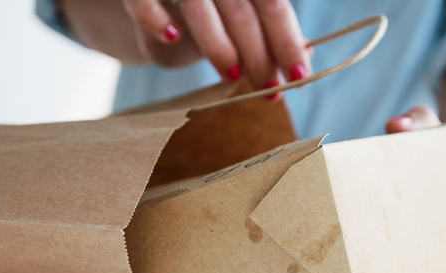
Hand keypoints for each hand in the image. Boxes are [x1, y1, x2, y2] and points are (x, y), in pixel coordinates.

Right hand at [122, 0, 310, 91]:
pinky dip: (154, 18)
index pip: (273, 4)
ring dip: (218, 44)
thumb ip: (271, 38)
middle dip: (258, 54)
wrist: (154, 4)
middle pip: (240, 8)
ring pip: (197, 5)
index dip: (287, 41)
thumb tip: (305, 62)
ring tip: (232, 77)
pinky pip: (140, 0)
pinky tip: (171, 36)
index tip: (298, 78)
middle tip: (269, 91)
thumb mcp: (240, 26)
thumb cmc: (209, 18)